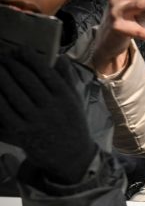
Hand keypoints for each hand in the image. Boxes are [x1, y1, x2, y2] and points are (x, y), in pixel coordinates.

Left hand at [0, 47, 95, 183]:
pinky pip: (5, 112)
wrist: (72, 157)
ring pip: (14, 94)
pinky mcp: (23, 133)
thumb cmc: (73, 125)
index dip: (31, 58)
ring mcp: (36, 121)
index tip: (20, 49)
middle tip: (2, 56)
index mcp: (66, 97)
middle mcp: (52, 108)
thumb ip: (68, 79)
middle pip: (27, 80)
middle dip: (12, 65)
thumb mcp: (76, 102)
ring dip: (1, 78)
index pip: (46, 73)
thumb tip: (61, 58)